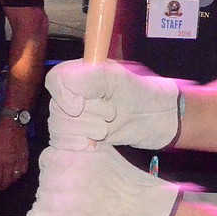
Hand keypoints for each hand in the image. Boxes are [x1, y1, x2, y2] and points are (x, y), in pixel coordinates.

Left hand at [0, 117, 28, 190]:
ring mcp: (18, 160)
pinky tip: (17, 175)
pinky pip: (24, 170)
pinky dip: (20, 175)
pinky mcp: (25, 157)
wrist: (13, 125)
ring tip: (8, 182)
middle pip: (7, 179)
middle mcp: (9, 162)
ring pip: (16, 176)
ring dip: (12, 181)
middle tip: (1, 188)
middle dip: (3, 186)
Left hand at [27, 144, 187, 215]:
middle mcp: (49, 173)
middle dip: (59, 184)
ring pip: (43, 197)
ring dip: (56, 201)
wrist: (132, 213)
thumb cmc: (122, 181)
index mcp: (61, 153)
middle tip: (81, 193)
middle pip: (46, 178)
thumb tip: (69, 134)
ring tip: (80, 207)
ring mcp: (46, 197)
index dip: (63, 168)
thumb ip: (80, 143)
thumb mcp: (101, 149)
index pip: (49, 158)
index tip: (76, 177)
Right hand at [46, 60, 182, 150]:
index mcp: (82, 71)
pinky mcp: (82, 133)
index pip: (56, 80)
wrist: (160, 120)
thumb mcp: (118, 79)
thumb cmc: (144, 94)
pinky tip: (97, 143)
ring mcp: (79, 113)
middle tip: (110, 113)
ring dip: (85, 129)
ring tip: (107, 127)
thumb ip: (90, 78)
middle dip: (83, 115)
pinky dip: (81, 144)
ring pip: (59, 125)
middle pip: (57, 106)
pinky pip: (66, 141)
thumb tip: (71, 98)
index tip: (80, 106)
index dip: (64, 95)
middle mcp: (77, 91)